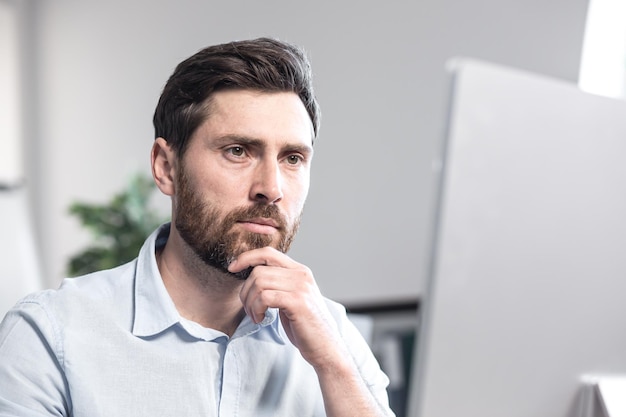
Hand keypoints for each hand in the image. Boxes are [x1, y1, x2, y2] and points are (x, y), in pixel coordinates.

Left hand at [228, 247, 344, 368]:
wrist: (325, 347)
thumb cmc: (305, 326)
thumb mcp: (292, 298)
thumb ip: (278, 284)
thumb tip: (252, 276)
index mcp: (299, 271)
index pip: (268, 253)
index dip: (247, 257)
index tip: (232, 268)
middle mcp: (301, 274)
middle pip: (259, 271)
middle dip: (246, 291)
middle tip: (250, 310)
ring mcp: (300, 287)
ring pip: (259, 283)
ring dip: (250, 303)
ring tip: (256, 316)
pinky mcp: (297, 302)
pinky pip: (264, 297)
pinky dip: (256, 309)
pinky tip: (261, 319)